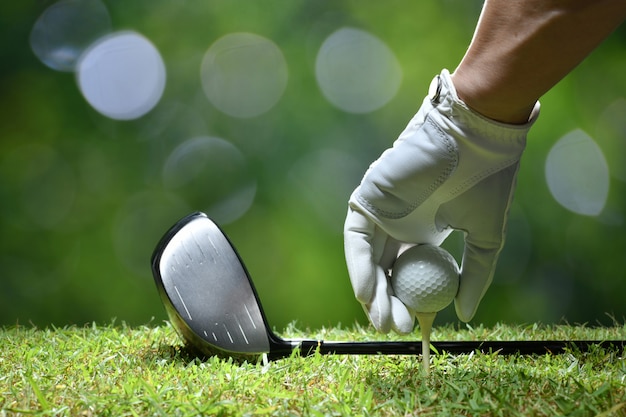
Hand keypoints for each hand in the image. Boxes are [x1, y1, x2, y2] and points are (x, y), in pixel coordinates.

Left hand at [344, 69, 538, 332]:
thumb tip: (465, 316)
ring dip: (372, 290)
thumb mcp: (485, 239)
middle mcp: (400, 222)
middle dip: (389, 301)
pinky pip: (356, 237)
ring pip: (368, 257)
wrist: (478, 139)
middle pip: (386, 269)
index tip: (414, 324)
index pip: (409, 272)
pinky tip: (368, 293)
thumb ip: (474, 277)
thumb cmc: (486, 184)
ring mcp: (382, 210)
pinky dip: (359, 265)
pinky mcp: (368, 196)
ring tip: (381, 320)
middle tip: (395, 328)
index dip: (410, 299)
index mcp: (426, 231)